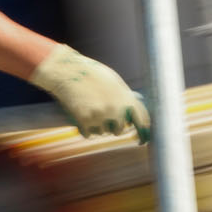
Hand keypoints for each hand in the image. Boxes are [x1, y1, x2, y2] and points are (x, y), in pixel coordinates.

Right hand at [31, 45, 151, 141]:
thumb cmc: (91, 74)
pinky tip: (79, 112)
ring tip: (87, 106)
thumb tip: (132, 116)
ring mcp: (100, 116)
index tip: (142, 141)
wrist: (68, 70)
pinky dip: (84, 128)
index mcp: (126, 98)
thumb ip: (124, 98)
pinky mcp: (85, 121)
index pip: (142, 121)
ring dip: (96, 125)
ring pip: (102, 132)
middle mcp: (116, 109)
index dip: (143, 133)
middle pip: (119, 130)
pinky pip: (88, 134)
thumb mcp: (114, 82)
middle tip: (100, 113)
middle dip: (111, 126)